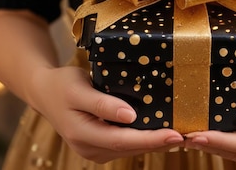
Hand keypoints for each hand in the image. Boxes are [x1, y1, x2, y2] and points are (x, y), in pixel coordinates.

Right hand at [30, 65, 184, 162]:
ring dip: (155, 143)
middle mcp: (89, 148)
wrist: (44, 92)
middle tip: (190, 135)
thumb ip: (103, 103)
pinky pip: (125, 144)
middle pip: (130, 148)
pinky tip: (162, 131)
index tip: (176, 135)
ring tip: (183, 134)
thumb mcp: (79, 88)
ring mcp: (94, 150)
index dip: (151, 139)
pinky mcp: (99, 145)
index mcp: (83, 135)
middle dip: (160, 143)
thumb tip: (130, 117)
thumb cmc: (62, 85)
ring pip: (129, 149)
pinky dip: (144, 139)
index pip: (123, 140)